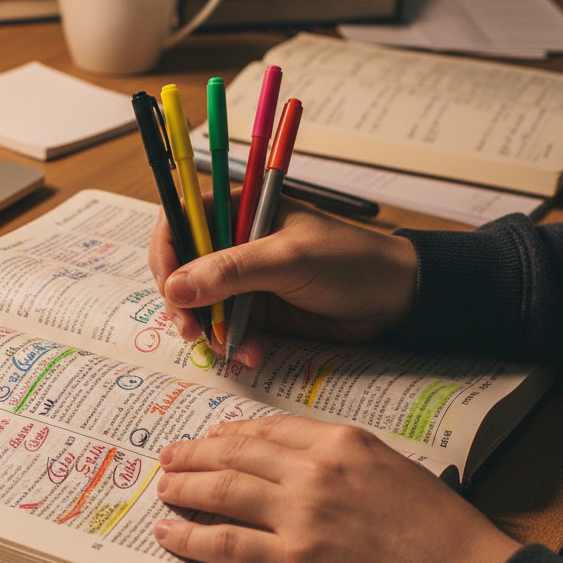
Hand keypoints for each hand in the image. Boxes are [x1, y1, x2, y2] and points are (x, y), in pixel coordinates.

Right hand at [147, 197, 417, 366]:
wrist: (396, 299)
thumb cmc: (350, 261)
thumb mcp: (288, 260)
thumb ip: (231, 271)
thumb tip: (176, 286)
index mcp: (240, 209)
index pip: (181, 219)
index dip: (165, 250)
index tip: (168, 285)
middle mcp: (236, 242)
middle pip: (181, 268)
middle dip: (181, 301)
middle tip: (191, 329)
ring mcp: (244, 280)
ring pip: (200, 305)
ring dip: (207, 329)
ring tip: (228, 347)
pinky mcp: (257, 311)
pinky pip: (226, 329)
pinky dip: (232, 344)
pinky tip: (252, 353)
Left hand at [153, 415, 519, 562]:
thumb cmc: (441, 533)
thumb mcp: (393, 470)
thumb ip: (342, 460)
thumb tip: (297, 461)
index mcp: (341, 443)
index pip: (268, 430)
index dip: (230, 433)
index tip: (211, 436)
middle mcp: (315, 471)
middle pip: (236, 454)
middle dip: (195, 454)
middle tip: (169, 457)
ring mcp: (301, 516)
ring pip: (223, 491)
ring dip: (185, 488)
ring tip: (164, 489)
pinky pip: (226, 544)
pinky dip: (191, 537)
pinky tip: (170, 534)